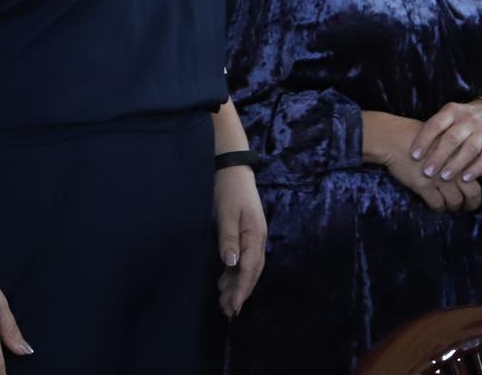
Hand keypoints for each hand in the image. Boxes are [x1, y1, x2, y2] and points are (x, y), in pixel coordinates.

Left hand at [214, 164, 266, 317]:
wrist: (233, 169)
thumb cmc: (229, 189)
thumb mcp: (226, 213)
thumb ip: (229, 238)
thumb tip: (232, 264)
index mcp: (255, 235)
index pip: (250, 268)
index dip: (242, 289)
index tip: (233, 307)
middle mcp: (257, 239)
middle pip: (251, 272)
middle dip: (240, 292)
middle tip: (228, 312)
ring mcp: (252, 237)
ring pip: (247, 268)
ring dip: (237, 285)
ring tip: (225, 303)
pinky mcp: (245, 234)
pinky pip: (242, 260)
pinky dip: (234, 273)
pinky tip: (224, 282)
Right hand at [362, 111, 481, 211]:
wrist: (394, 138)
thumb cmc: (418, 134)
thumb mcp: (445, 136)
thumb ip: (460, 149)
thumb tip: (473, 165)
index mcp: (463, 151)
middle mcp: (455, 165)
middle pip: (473, 193)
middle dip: (474, 203)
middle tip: (472, 206)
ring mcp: (440, 178)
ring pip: (456, 201)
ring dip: (456, 207)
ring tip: (455, 206)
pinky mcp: (424, 187)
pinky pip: (438, 204)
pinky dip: (440, 207)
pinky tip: (440, 206)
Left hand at [410, 100, 481, 186]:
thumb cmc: (462, 121)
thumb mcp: (448, 117)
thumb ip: (434, 129)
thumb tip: (412, 150)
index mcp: (452, 112)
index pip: (436, 124)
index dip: (424, 139)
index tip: (414, 156)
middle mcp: (468, 120)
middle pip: (452, 138)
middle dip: (438, 156)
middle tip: (426, 172)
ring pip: (469, 149)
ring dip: (456, 164)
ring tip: (444, 178)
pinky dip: (476, 169)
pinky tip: (466, 179)